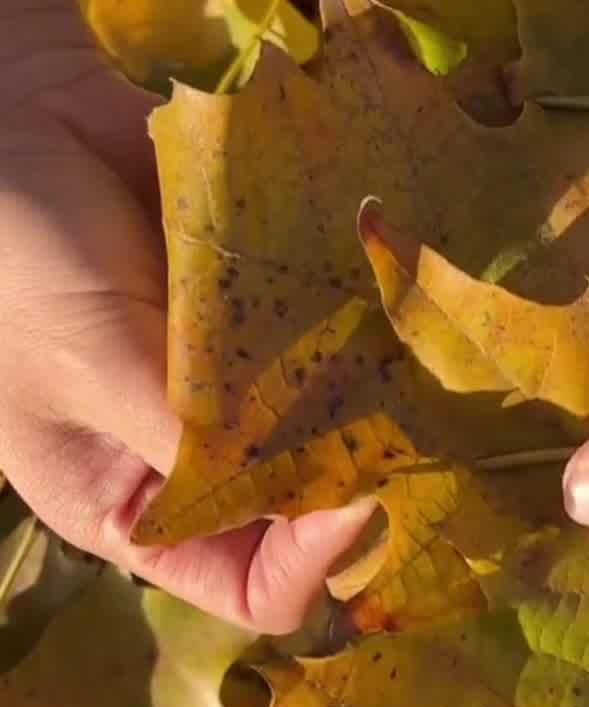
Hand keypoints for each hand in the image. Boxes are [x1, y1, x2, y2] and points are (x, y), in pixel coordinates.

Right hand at [0, 50, 372, 632]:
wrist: (9, 119)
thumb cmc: (16, 261)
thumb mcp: (91, 362)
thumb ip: (204, 433)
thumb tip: (327, 493)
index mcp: (137, 507)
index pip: (255, 587)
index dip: (318, 558)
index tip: (366, 490)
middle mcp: (203, 454)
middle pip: (318, 505)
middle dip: (369, 472)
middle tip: (428, 424)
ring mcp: (245, 371)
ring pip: (345, 412)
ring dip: (386, 389)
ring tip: (422, 352)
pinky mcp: (271, 296)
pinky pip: (341, 322)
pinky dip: (372, 309)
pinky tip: (398, 282)